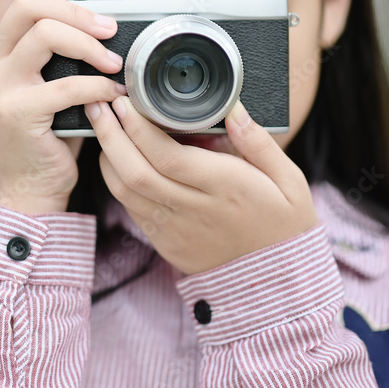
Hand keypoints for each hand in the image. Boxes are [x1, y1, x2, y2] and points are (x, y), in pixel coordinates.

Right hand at [0, 0, 122, 214]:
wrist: (34, 184)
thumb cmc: (51, 128)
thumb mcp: (62, 71)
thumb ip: (75, 26)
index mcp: (2, 44)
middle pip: (28, 3)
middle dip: (77, 10)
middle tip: (109, 28)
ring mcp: (3, 85)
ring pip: (43, 33)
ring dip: (88, 43)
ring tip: (113, 61)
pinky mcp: (19, 112)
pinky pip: (66, 84)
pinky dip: (98, 86)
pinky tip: (113, 94)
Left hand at [83, 96, 318, 274]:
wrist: (276, 284)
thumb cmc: (284, 226)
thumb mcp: (289, 181)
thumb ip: (258, 142)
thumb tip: (233, 108)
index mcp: (226, 189)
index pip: (168, 157)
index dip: (140, 129)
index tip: (126, 103)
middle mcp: (194, 211)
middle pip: (136, 173)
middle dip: (111, 135)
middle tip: (99, 105)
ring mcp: (175, 230)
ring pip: (125, 191)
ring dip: (108, 156)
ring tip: (103, 125)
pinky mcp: (165, 242)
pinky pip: (131, 208)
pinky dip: (118, 180)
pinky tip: (117, 157)